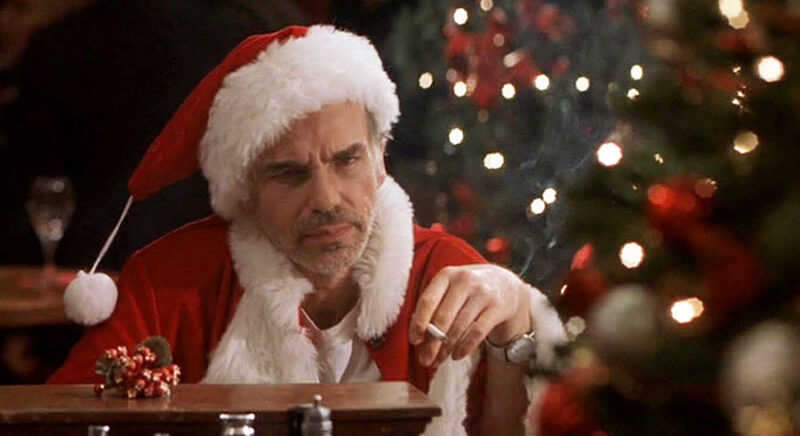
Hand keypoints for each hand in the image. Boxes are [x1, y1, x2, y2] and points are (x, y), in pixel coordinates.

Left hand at [408, 264, 530, 366]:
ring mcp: (482, 293)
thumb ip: (434, 304)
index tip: (414, 341)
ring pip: (459, 327)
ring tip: (439, 360)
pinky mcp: (497, 307)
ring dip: (446, 348)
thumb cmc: (468, 290)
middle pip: (443, 317)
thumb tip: (417, 333)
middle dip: (431, 343)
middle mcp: (464, 281)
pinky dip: (465, 347)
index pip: (428, 300)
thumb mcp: (450, 287)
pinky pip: (477, 332)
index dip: (418, 323)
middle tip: (425, 360)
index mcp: (447, 275)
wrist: (505, 284)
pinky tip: (456, 355)